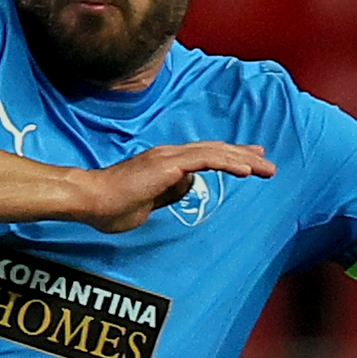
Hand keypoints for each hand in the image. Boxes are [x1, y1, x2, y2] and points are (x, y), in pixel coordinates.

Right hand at [64, 140, 274, 233]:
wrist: (89, 200)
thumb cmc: (109, 207)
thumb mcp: (146, 204)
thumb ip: (167, 194)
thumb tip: (185, 187)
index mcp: (164, 164)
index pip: (203, 156)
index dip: (228, 157)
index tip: (248, 160)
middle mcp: (169, 155)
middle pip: (215, 150)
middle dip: (243, 155)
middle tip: (267, 162)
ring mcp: (168, 158)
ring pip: (215, 153)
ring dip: (243, 160)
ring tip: (266, 169)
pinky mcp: (167, 165)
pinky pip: (205, 161)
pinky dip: (227, 163)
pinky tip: (246, 170)